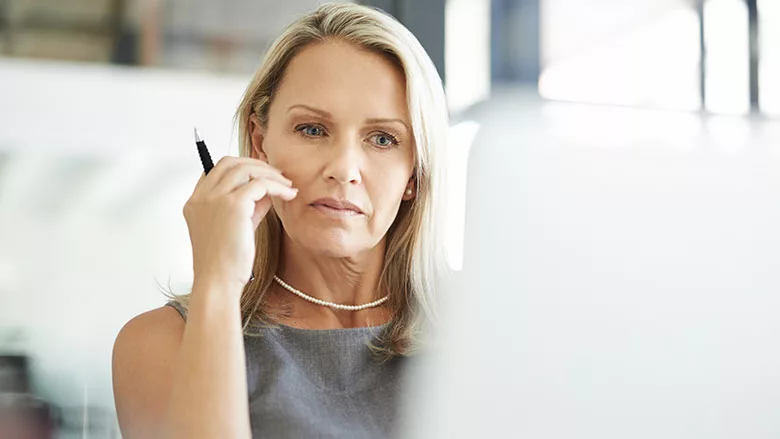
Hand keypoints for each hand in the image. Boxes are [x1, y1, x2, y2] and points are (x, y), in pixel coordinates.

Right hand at [183, 156, 296, 295]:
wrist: (218, 282)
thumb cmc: (226, 263)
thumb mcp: (236, 228)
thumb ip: (248, 207)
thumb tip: (268, 191)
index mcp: (195, 203)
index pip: (215, 170)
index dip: (240, 168)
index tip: (261, 175)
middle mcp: (202, 197)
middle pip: (230, 163)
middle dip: (256, 165)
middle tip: (278, 176)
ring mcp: (215, 199)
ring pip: (245, 169)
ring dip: (270, 174)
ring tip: (287, 186)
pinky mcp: (233, 205)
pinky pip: (261, 183)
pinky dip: (278, 186)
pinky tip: (289, 195)